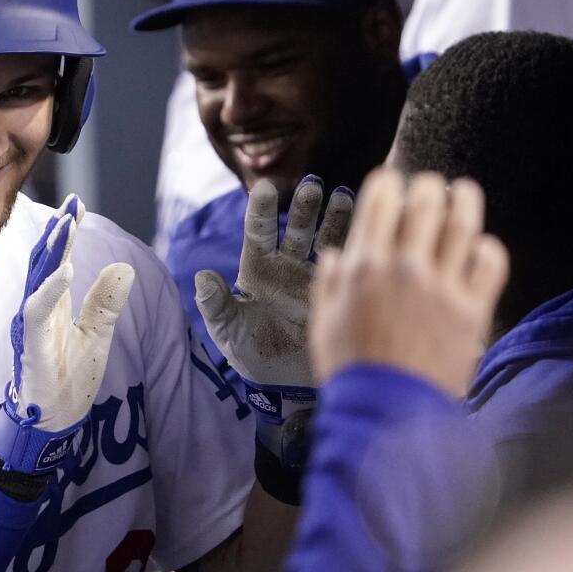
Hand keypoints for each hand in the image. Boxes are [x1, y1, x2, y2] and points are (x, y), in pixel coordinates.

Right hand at [0, 194, 134, 473]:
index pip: (59, 260)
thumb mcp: (97, 334)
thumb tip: (123, 267)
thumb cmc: (69, 379)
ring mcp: (32, 325)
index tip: (77, 205)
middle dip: (57, 232)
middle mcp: (39, 308)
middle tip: (71, 203)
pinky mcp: (31, 344)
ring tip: (64, 224)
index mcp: (54, 304)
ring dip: (51, 251)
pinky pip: (37, 311)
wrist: (54, 421)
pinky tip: (63, 271)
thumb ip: (105, 302)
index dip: (67, 233)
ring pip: (38, 279)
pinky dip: (49, 290)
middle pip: (46, 262)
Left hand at [196, 175, 353, 388]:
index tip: (265, 187)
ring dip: (336, 217)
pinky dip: (357, 245)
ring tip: (345, 196)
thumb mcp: (227, 330)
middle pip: (296, 227)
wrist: (284, 385)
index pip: (258, 232)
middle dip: (304, 206)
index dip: (261, 210)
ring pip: (326, 238)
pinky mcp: (337, 291)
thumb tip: (203, 277)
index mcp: (257, 269)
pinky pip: (348, 263)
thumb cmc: (250, 353)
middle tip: (312, 186)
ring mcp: (314, 276)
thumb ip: (215, 304)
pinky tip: (370, 229)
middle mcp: (286, 265)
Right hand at [309, 169, 508, 396]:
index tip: (390, 180)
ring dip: (464, 200)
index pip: (380, 201)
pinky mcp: (472, 310)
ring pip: (462, 225)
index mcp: (364, 266)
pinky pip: (490, 265)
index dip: (386, 182)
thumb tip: (336, 254)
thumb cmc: (349, 367)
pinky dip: (488, 248)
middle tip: (428, 186)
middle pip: (425, 203)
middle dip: (427, 186)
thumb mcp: (322, 321)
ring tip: (463, 192)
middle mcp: (405, 267)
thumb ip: (329, 282)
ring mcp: (442, 287)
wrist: (386, 410)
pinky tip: (481, 246)